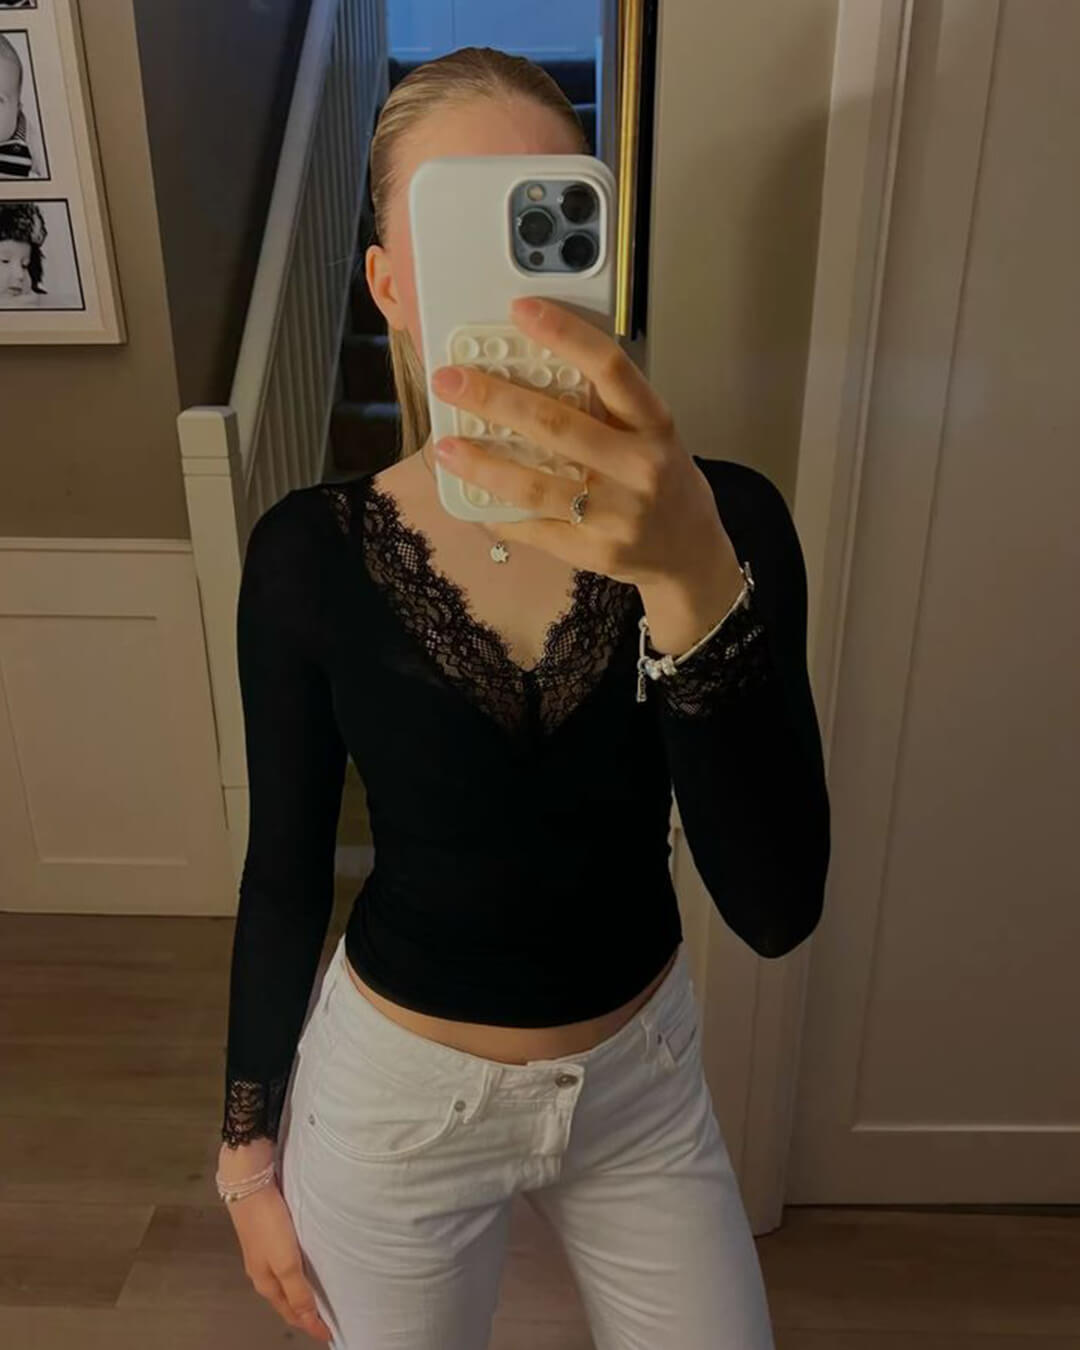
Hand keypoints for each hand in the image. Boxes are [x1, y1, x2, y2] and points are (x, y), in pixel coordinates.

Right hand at [225, 1174, 332, 1342]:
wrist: (249, 1188)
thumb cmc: (270, 1225)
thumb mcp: (286, 1261)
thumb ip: (298, 1290)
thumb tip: (309, 1321)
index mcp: (267, 1284)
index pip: (291, 1313)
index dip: (310, 1326)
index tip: (330, 1335)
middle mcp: (262, 1274)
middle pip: (285, 1302)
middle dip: (303, 1315)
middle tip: (324, 1322)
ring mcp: (261, 1257)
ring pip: (282, 1286)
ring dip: (298, 1296)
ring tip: (316, 1300)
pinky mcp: (264, 1240)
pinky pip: (281, 1269)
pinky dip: (294, 1278)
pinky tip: (302, 1270)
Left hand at [430, 297, 747, 653]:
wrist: (690, 553)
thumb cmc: (660, 479)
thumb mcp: (650, 434)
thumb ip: (603, 407)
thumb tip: (525, 369)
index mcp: (654, 424)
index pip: (610, 368)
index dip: (564, 334)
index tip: (519, 311)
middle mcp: (640, 467)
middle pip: (556, 425)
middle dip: (494, 399)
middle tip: (449, 381)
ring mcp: (617, 515)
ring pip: (536, 485)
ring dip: (482, 464)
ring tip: (444, 447)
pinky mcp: (595, 551)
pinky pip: (534, 529)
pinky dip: (496, 512)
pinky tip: (469, 497)